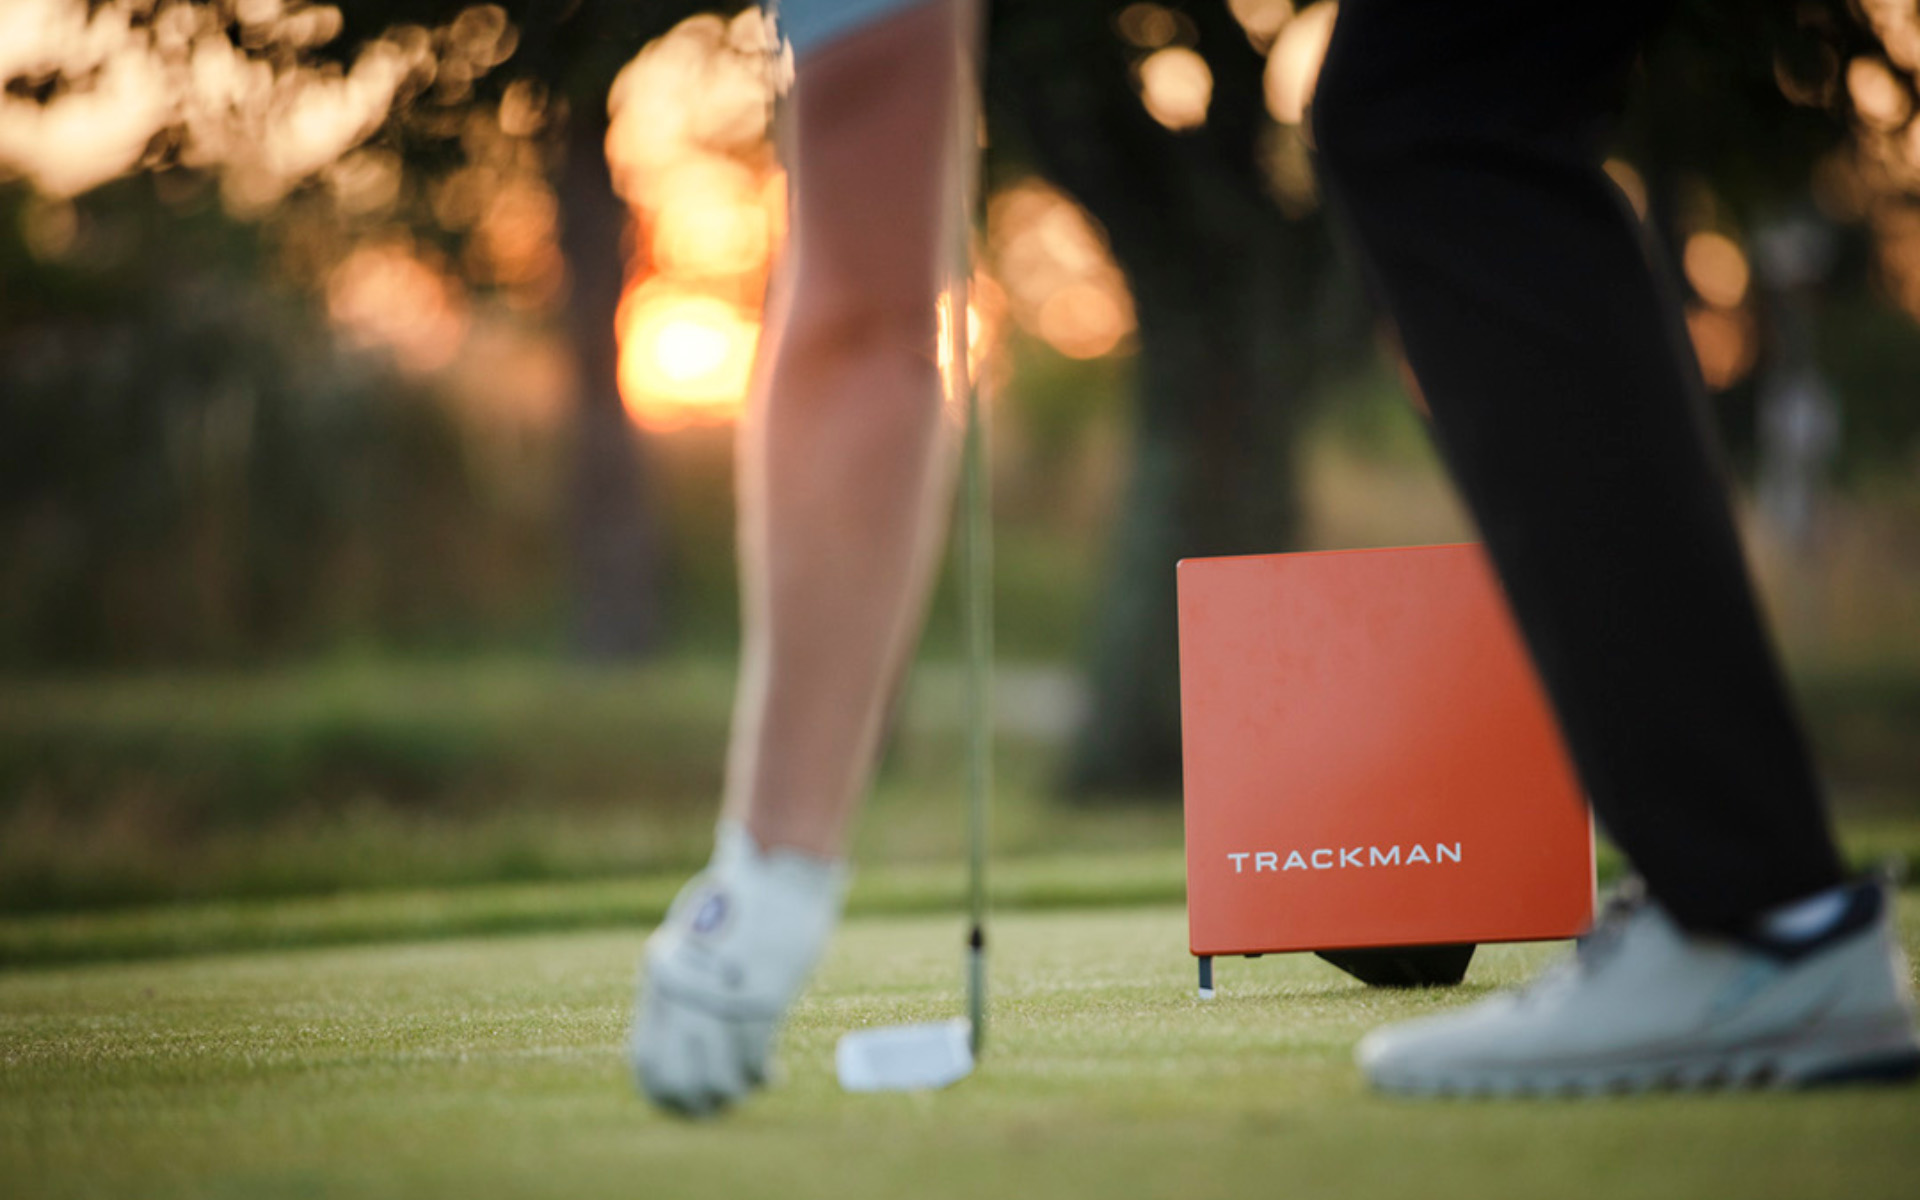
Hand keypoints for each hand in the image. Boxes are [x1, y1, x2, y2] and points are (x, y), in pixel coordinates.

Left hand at [631, 825, 845, 1115]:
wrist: (777, 872)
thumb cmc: (741, 902)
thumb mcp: (695, 941)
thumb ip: (685, 986)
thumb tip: (687, 1041)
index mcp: (661, 980)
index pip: (648, 1063)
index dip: (665, 1095)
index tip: (687, 1102)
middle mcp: (683, 995)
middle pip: (680, 1080)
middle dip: (700, 1104)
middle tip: (721, 1103)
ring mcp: (720, 998)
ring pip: (720, 1077)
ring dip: (735, 1091)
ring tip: (752, 1085)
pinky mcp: (762, 999)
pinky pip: (753, 1059)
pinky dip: (760, 1075)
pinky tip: (771, 1075)